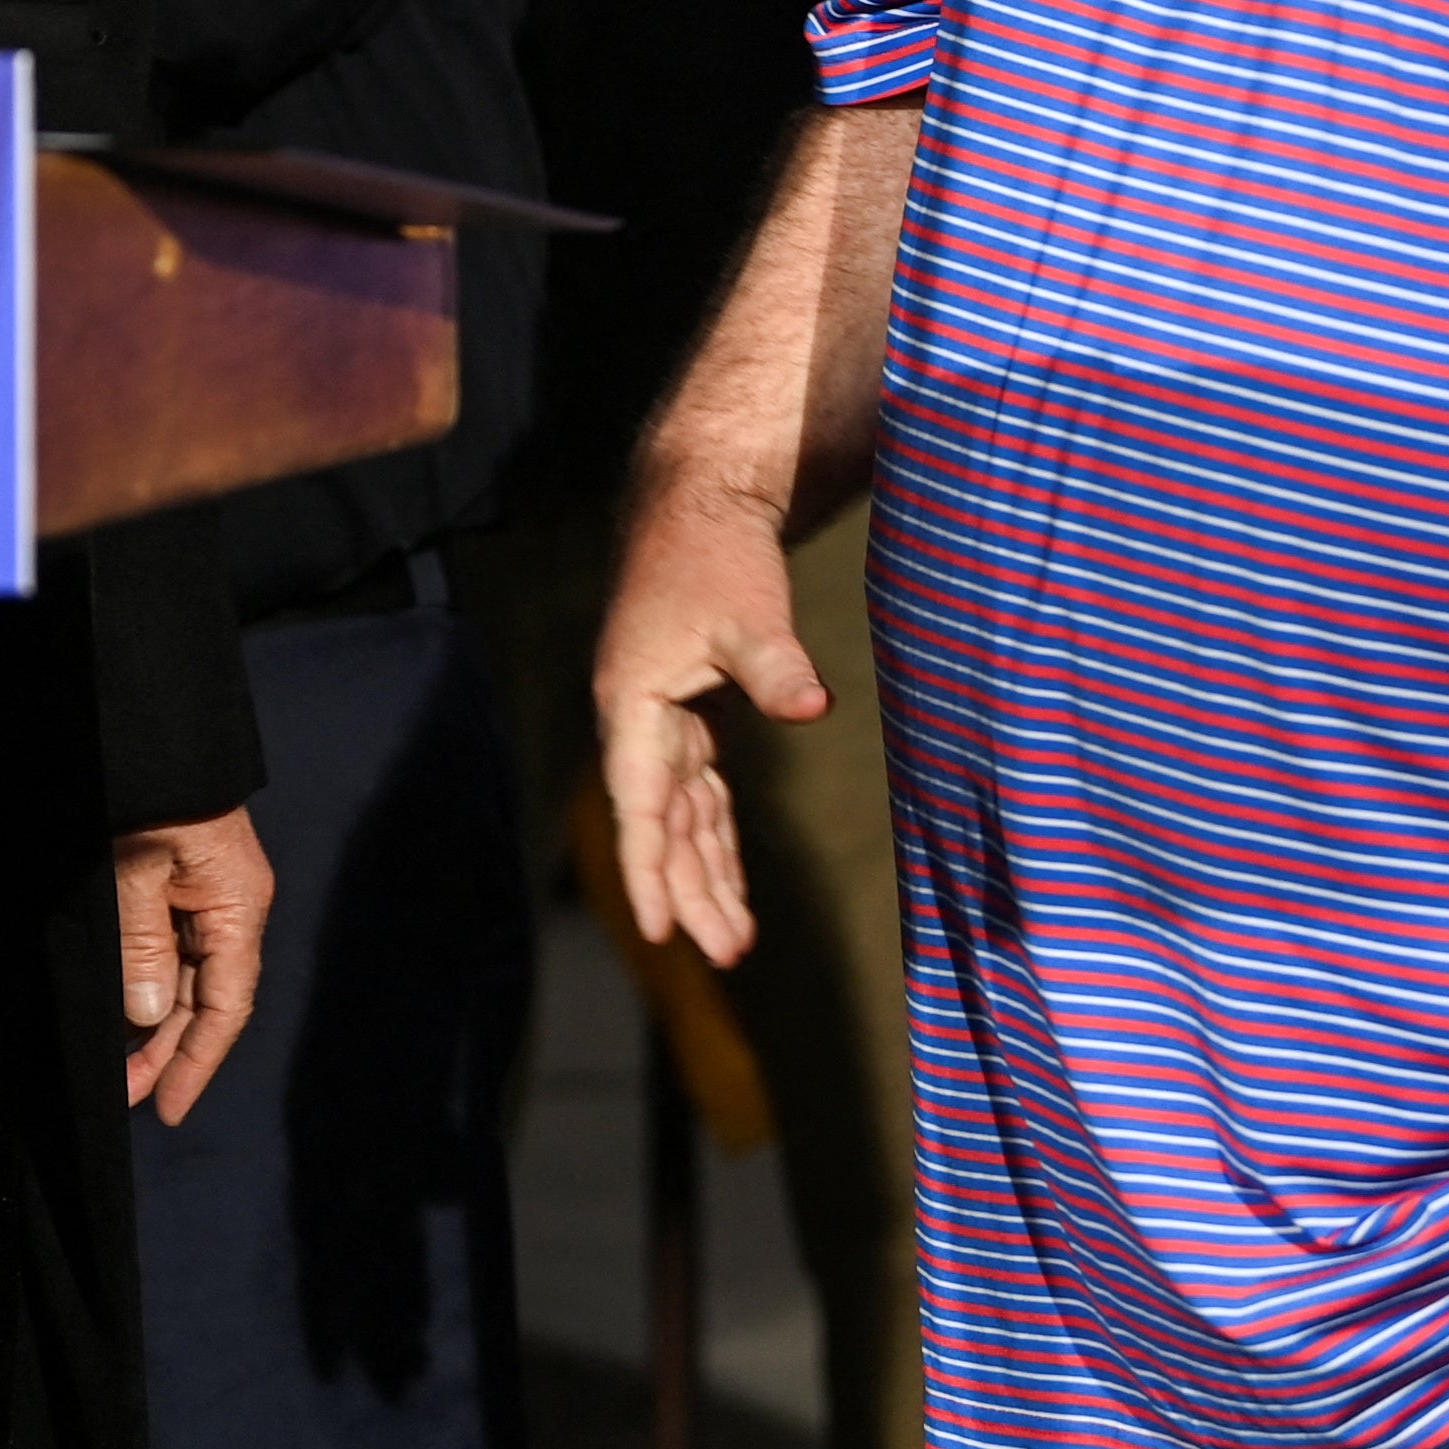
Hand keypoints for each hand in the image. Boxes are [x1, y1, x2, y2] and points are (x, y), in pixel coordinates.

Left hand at [110, 805, 271, 1122]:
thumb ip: (143, 946)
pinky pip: (172, 950)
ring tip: (121, 1066)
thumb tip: (152, 1013)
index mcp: (236, 906)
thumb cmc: (144, 796)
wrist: (145, 730)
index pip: (226, 1005)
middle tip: (127, 1096)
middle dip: (169, 1052)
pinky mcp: (182, 881)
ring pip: (188, 979)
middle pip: (209, 1000)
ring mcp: (207, 894)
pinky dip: (151, 987)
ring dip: (157, 1025)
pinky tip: (127, 1012)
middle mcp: (230, 907)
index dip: (197, 1061)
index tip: (168, 1109)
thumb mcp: (134, 870)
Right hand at [594, 460, 823, 969]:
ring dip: (706, 871)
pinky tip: (728, 872)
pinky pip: (700, 788)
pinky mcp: (690, 708)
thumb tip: (812, 706)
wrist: (699, 496)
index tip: (656, 932)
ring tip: (732, 937)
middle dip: (691, 890)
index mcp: (635, 702)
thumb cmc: (714, 551)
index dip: (649, 870)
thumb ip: (775, 666)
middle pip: (664, 823)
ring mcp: (663, 716)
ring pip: (683, 812)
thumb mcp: (748, 610)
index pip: (642, 805)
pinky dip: (716, 830)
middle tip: (728, 952)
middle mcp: (639, 719)